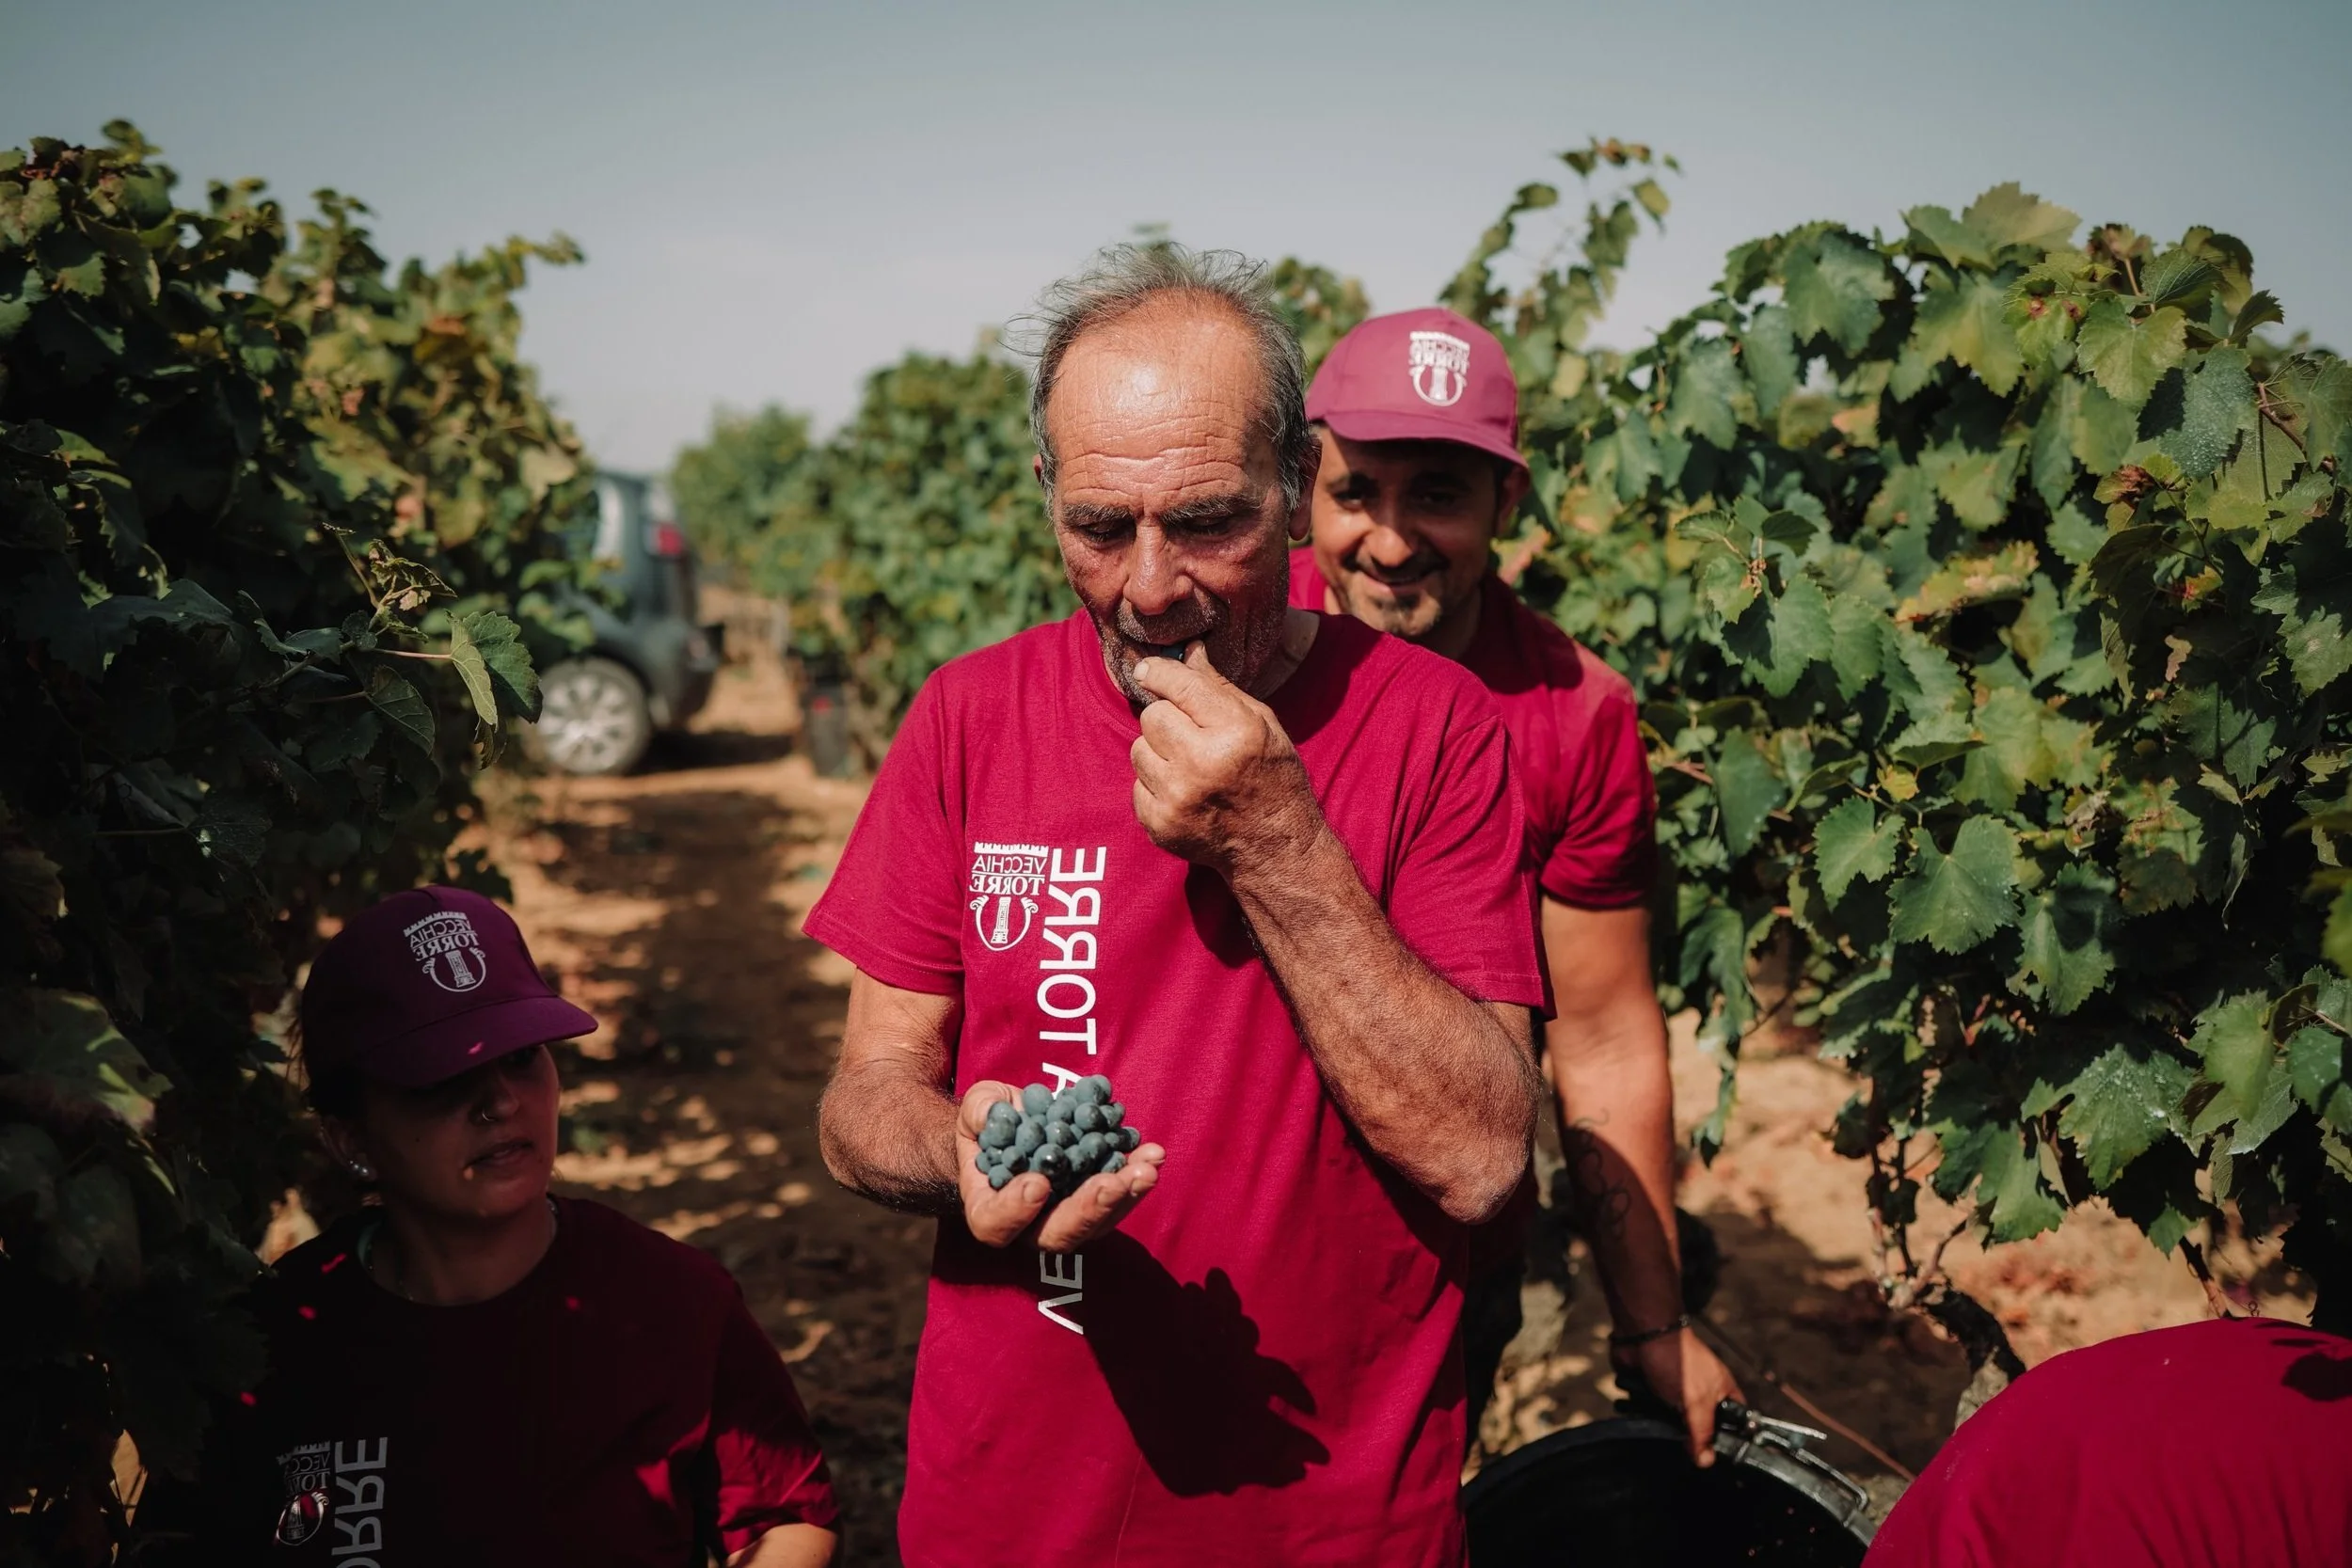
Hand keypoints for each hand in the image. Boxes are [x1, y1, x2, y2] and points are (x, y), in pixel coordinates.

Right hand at [954, 1082, 1164, 1252]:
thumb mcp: (979, 1107)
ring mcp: (1069, 1215)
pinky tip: (1153, 1153)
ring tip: (1146, 1168)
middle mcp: (1030, 1224)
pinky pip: (1121, 1197)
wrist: (1021, 1121)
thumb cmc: (992, 1119)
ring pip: (1098, 1221)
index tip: (1037, 1183)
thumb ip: (981, 1111)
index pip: (995, 1223)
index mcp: (988, 1208)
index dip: (1015, 1210)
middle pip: (1058, 1234)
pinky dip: (1137, 1175)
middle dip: (1087, 1210)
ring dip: (1125, 1195)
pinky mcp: (1099, 1200)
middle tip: (1110, 1184)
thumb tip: (994, 1115)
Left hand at [1129, 643, 1322, 877]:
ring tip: (1188, 766)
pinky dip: (1154, 785)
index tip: (1148, 670)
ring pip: (1138, 750)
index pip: (1178, 685)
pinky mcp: (1160, 825)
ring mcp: (1178, 798)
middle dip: (1166, 719)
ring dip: (1157, 753)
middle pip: (1151, 716)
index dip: (1158, 672)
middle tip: (1189, 733)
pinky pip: (1136, 785)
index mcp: (1235, 732)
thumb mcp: (1262, 724)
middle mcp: (1203, 764)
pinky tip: (1184, 792)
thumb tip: (1187, 650)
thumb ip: (1219, 687)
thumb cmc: (1272, 777)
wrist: (1275, 848)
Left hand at [1615, 1326, 1744, 1466]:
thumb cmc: (1678, 1361)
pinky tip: (1640, 1426)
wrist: (1641, 1336)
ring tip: (1659, 1442)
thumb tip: (1706, 1462)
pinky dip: (1645, 1418)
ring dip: (1665, 1429)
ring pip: (1674, 1424)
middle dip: (1691, 1441)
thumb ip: (1702, 1433)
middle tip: (1686, 1458)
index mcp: (1722, 1393)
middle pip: (1702, 1428)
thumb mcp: (1696, 1403)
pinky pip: (1651, 1414)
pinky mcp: (1653, 1392)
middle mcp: (1702, 1395)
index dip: (1730, 1441)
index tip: (1721, 1462)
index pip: (1735, 1424)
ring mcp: (1677, 1394)